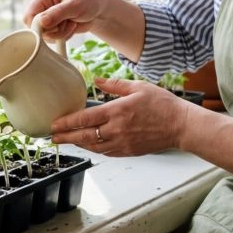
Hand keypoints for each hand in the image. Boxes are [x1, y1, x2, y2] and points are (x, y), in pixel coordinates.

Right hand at [23, 0, 111, 41]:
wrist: (98, 9)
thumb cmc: (88, 1)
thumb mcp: (74, 5)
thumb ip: (57, 14)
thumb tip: (41, 22)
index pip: (29, 15)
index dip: (38, 26)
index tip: (52, 29)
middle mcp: (42, 6)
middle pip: (35, 28)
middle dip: (53, 30)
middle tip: (67, 23)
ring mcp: (47, 17)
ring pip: (45, 35)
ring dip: (60, 33)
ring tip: (72, 23)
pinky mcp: (53, 27)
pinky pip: (52, 39)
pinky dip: (63, 36)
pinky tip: (72, 27)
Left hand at [49, 78, 191, 156]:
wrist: (181, 126)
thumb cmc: (163, 104)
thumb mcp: (138, 87)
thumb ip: (114, 85)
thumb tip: (96, 80)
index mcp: (117, 111)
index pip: (85, 119)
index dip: (66, 123)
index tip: (54, 124)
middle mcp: (117, 129)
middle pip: (84, 136)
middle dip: (65, 137)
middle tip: (51, 137)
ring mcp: (122, 143)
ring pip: (93, 146)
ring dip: (77, 144)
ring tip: (66, 140)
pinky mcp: (129, 151)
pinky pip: (106, 152)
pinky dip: (94, 149)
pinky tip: (88, 145)